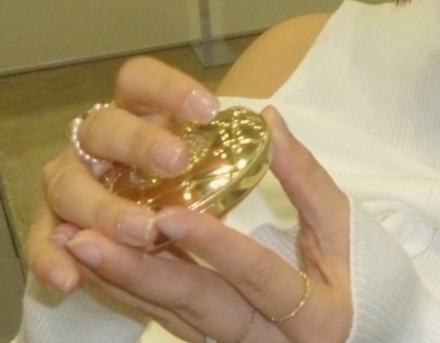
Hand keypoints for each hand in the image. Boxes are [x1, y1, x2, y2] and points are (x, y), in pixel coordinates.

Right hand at [28, 55, 218, 296]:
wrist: (149, 242)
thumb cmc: (186, 190)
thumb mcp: (214, 166)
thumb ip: (235, 147)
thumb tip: (271, 120)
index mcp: (135, 115)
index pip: (139, 81)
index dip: (168, 89)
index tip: (209, 109)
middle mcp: (96, 143)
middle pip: (102, 127)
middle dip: (137, 144)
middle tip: (177, 164)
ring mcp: (69, 183)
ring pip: (69, 183)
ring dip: (102, 207)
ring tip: (141, 232)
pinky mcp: (50, 230)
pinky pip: (39, 242)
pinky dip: (50, 258)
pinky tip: (70, 278)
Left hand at [61, 107, 351, 342]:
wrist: (362, 330)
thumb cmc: (362, 271)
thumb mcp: (346, 224)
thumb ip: (307, 176)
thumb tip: (268, 118)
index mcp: (315, 316)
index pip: (257, 278)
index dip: (213, 247)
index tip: (168, 214)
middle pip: (202, 310)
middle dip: (142, 274)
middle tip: (91, 237)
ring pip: (176, 320)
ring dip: (123, 284)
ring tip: (77, 246)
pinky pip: (170, 322)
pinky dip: (132, 293)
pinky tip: (98, 265)